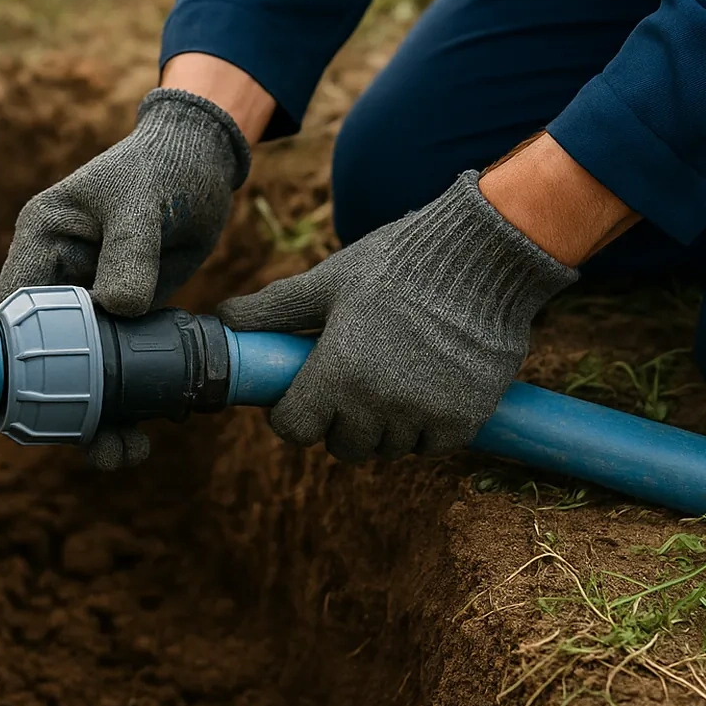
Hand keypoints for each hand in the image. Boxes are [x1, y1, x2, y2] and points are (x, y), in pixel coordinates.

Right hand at [0, 87, 249, 469]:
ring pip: (82, 370)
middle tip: (100, 445)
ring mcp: (90, 301)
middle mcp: (57, 275)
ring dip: (101, 414)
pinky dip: (132, 396)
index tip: (35, 409)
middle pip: (44, 354)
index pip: (14, 310)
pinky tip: (153, 425)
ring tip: (128, 453)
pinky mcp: (123, 317)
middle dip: (66, 406)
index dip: (17, 361)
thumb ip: (130, 253)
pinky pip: (118, 366)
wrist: (204, 163)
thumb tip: (119, 308)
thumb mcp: (143, 202)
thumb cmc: (165, 167)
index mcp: (42, 241)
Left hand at [217, 171, 576, 462]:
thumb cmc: (397, 263)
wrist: (481, 256)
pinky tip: (427, 387)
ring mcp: (423, 415)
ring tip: (392, 378)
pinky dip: (426, 427)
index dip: (291, 414)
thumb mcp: (329, 282)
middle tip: (351, 382)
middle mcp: (378, 405)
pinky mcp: (465, 419)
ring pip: (388, 449)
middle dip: (339, 421)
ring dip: (384, 426)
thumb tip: (224, 319)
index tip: (300, 394)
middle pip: (342, 446)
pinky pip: (431, 446)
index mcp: (337, 373)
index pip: (295, 429)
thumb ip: (275, 310)